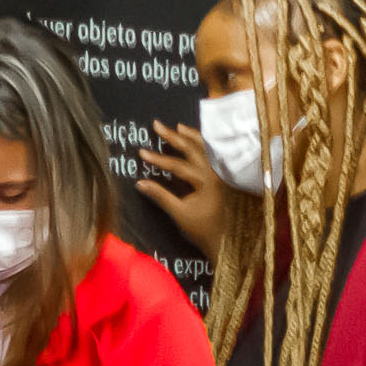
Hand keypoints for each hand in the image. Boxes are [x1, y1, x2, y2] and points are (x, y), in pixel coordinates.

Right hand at [136, 124, 231, 251]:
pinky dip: (203, 145)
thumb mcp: (179, 214)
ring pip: (206, 148)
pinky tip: (196, 140)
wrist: (226, 241)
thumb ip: (160, 196)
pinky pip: (212, 155)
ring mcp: (220, 173)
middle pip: (193, 149)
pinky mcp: (222, 176)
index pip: (179, 165)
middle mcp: (215, 173)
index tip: (142, 152)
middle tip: (157, 124)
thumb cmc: (202, 229)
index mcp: (206, 182)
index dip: (159, 158)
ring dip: (191, 136)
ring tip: (178, 126)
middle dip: (174, 136)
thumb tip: (139, 182)